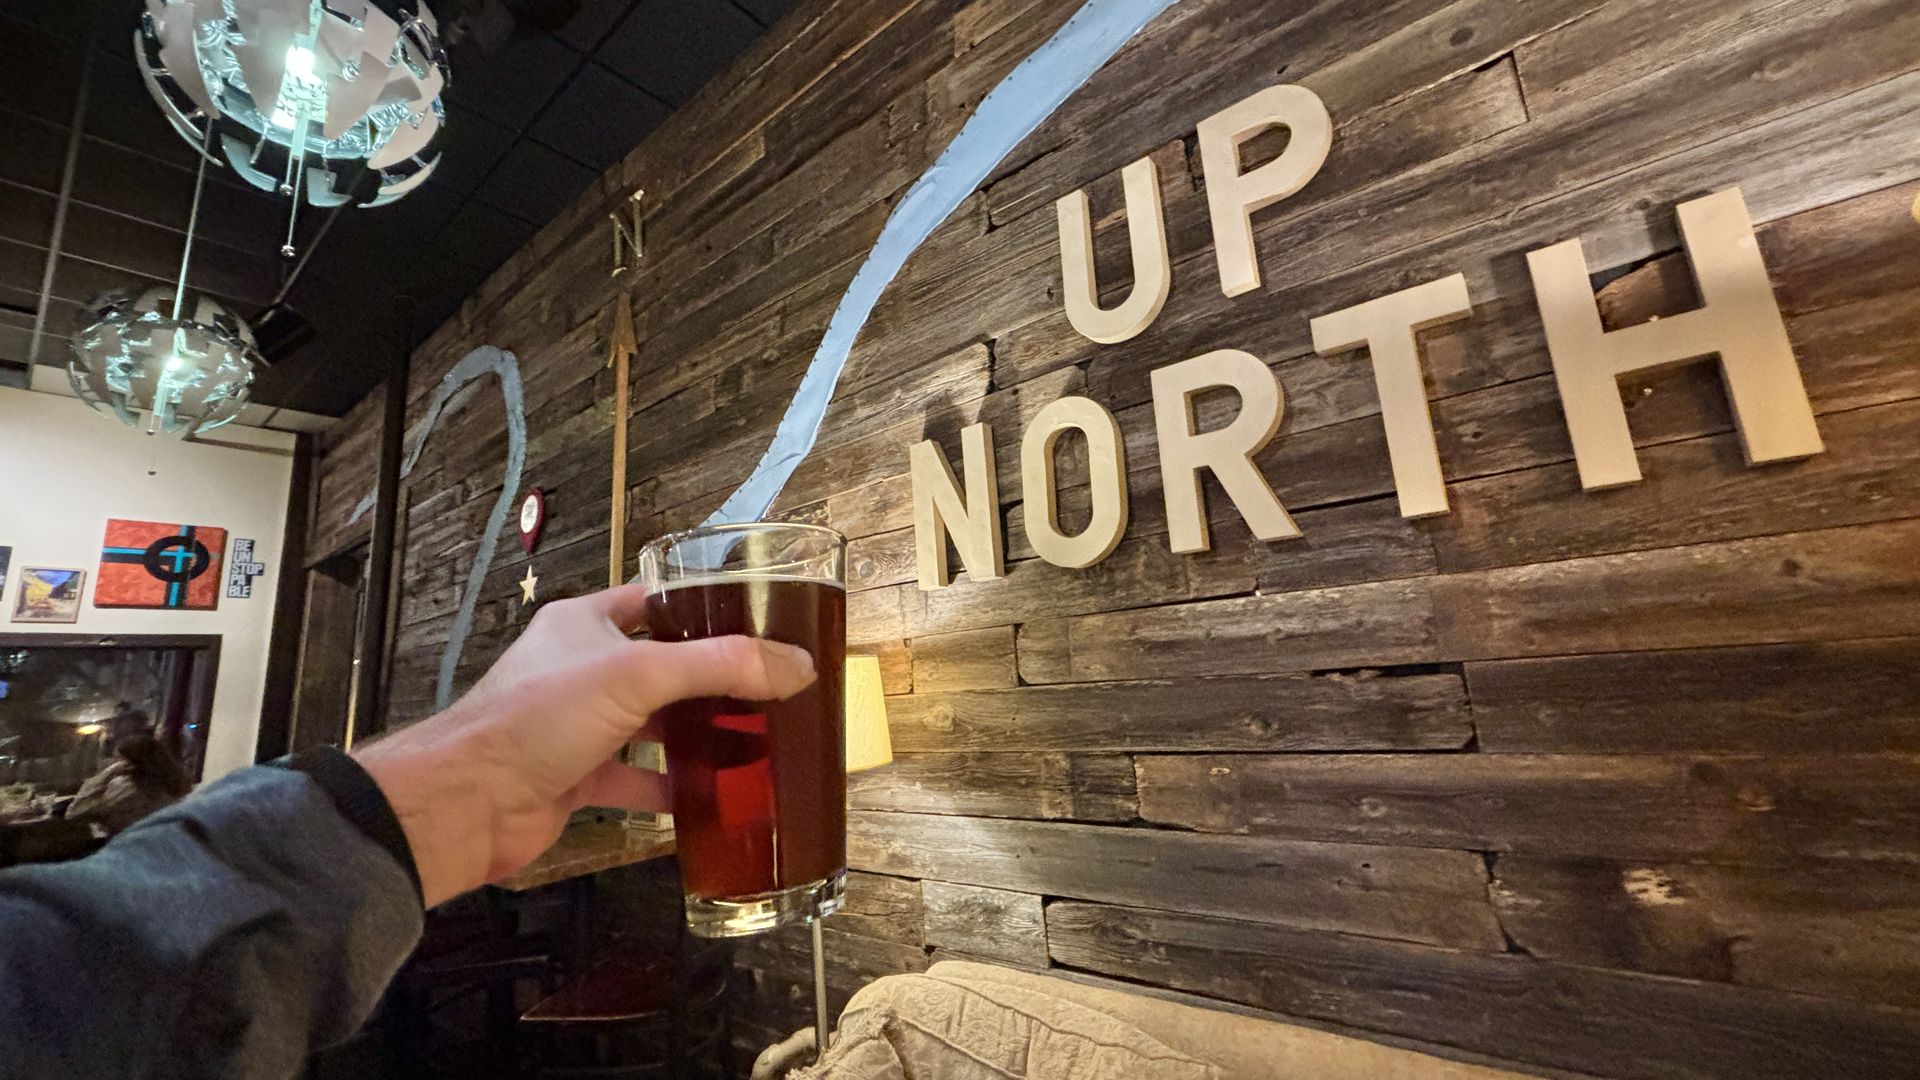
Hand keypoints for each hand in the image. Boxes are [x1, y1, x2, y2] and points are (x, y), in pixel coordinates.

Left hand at [354, 583, 815, 906]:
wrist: (469, 802)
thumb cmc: (534, 719)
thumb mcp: (638, 675)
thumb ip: (719, 666)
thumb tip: (794, 664)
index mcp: (585, 624)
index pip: (654, 602)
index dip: (702, 608)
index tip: (756, 622)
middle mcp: (580, 670)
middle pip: (660, 666)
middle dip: (711, 680)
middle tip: (767, 689)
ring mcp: (577, 725)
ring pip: (651, 724)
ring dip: (695, 735)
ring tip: (753, 740)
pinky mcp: (576, 776)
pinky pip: (636, 777)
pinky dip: (670, 787)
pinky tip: (707, 797)